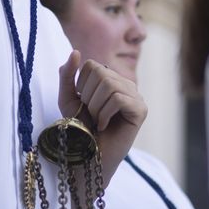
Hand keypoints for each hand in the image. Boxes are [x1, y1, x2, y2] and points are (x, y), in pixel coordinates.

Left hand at [58, 51, 146, 183]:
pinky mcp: (141, 110)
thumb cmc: (80, 128)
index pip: (91, 64)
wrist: (88, 156)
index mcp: (111, 78)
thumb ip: (68, 74)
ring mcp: (136, 96)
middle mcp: (126, 83)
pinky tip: (104, 125)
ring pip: (109, 85)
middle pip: (101, 72)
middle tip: (91, 115)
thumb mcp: (68, 98)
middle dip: (88, 97)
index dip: (80, 86)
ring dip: (96, 107)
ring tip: (98, 121)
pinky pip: (118, 99)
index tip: (83, 104)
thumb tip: (76, 52)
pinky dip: (105, 114)